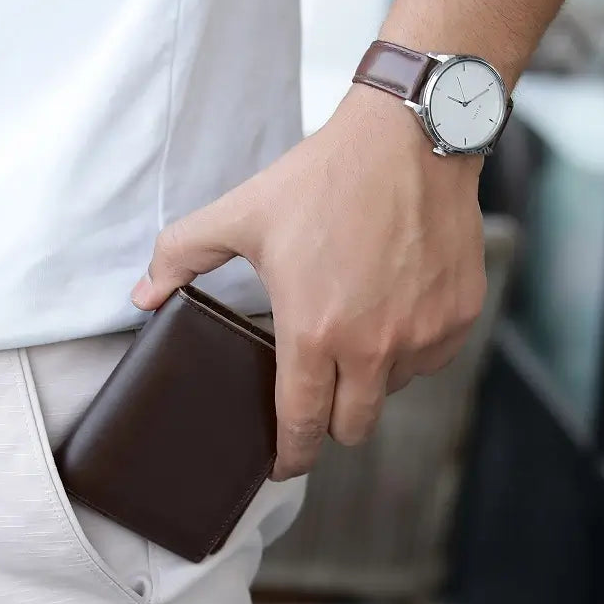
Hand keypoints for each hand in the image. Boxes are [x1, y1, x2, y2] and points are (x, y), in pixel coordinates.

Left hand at [131, 84, 486, 479]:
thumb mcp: (240, 214)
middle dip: (331, 424)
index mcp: (314, 332)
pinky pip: (430, 359)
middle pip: (353, 428)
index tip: (283, 465)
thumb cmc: (324, 178)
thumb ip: (180, 256)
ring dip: (370, 379)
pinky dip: (410, 349)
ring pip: (392, 391)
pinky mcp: (460, 317)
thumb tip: (143, 296)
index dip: (290, 456)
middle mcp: (374, 346)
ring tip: (354, 332)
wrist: (410, 139)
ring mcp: (423, 334)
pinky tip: (392, 310)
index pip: (301, 425)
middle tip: (317, 396)